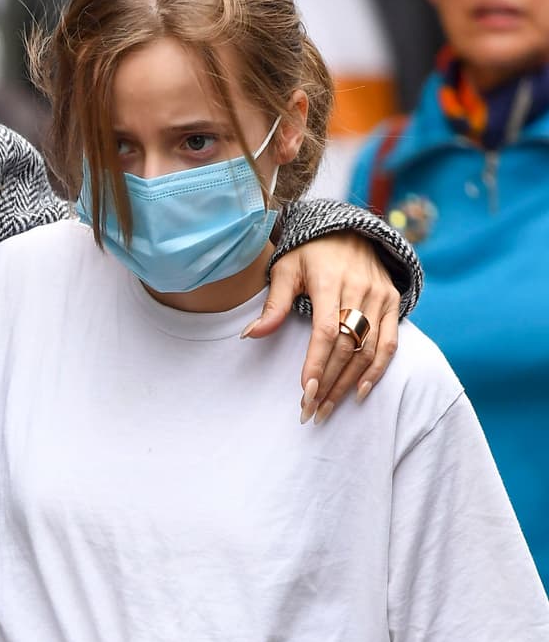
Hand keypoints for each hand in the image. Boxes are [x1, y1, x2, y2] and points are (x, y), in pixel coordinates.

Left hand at [244, 234, 398, 421]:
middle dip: (327, 383)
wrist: (348, 230)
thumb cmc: (309, 252)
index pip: (325, 331)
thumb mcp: (285, 269)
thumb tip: (250, 335)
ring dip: (347, 383)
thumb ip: (273, 305)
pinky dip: (376, 370)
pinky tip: (359, 392)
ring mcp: (379, 297)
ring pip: (367, 350)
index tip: (304, 391)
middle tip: (310, 411)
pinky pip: (389, 343)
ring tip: (327, 408)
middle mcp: (359, 290)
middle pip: (346, 346)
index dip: (316, 363)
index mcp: (330, 281)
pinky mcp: (392, 302)